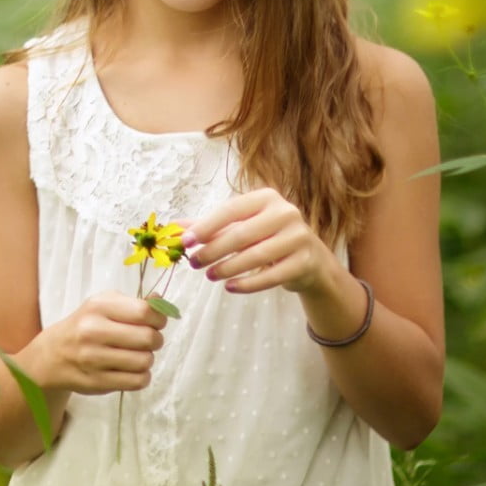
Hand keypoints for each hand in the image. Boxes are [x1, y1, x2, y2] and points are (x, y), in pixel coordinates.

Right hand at [30, 291, 167, 395]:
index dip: (158, 318)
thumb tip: (160, 302)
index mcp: (97, 307)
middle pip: (148, 338)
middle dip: (155, 339)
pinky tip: (132, 370)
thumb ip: (133, 304)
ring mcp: (93, 359)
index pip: (144, 312)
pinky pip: (137, 381)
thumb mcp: (102, 306)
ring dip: (147, 358)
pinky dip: (142, 376)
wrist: (52, 356)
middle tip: (148, 340)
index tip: (156, 322)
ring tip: (137, 355)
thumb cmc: (84, 326)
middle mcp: (93, 331)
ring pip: (145, 361)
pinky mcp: (97, 382)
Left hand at [180, 187, 338, 296]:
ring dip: (228, 268)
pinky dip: (248, 284)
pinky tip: (230, 287)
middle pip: (242, 234)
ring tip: (209, 275)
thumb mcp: (242, 227)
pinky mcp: (305, 262)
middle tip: (194, 263)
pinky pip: (271, 276)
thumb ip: (210, 227)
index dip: (206, 226)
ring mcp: (299, 237)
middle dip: (214, 250)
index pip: (231, 210)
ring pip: (256, 256)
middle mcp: (286, 213)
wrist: (311, 260)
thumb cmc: (268, 239)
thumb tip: (174, 228)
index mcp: (267, 197)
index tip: (185, 241)